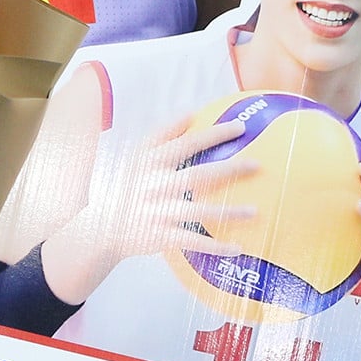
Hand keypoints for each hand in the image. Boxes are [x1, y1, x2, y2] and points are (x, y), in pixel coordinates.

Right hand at [43, 111, 257, 303]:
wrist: (102, 226)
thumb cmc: (126, 185)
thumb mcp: (137, 155)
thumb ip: (163, 134)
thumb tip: (190, 112)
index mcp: (152, 162)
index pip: (187, 143)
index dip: (214, 135)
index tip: (240, 128)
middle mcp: (156, 184)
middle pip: (198, 175)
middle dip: (229, 169)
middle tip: (257, 165)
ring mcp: (159, 211)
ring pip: (199, 211)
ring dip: (229, 212)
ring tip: (255, 212)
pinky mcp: (161, 235)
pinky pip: (193, 242)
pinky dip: (215, 246)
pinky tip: (237, 248)